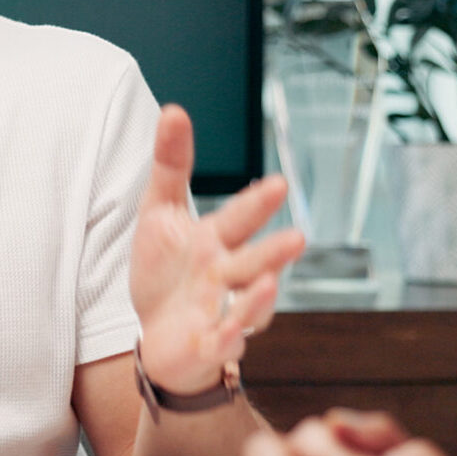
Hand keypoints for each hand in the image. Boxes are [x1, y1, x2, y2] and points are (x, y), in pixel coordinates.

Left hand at [129, 105, 302, 392]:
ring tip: (270, 283)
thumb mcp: (160, 212)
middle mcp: (227, 276)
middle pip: (254, 262)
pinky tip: (230, 335)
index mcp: (216, 241)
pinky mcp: (209, 346)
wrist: (157, 334)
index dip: (257, 204)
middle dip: (274, 252)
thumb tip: (174, 110)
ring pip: (248, 307)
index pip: (239, 218)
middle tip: (298, 238)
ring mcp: (221, 312)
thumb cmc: (166, 270)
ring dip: (259, 298)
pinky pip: (222, 345)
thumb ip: (172, 165)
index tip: (279, 184)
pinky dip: (228, 340)